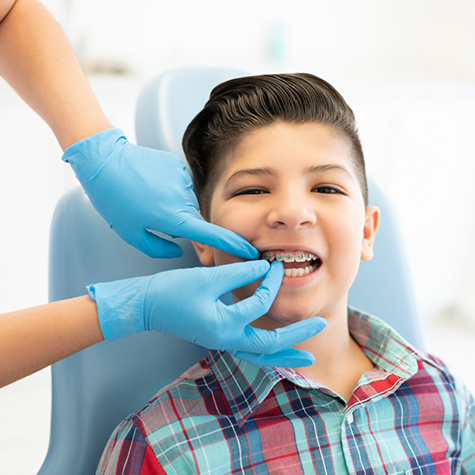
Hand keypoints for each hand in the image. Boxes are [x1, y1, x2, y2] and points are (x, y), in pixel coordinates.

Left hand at [62, 128, 257, 259]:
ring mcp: (182, 179)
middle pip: (193, 218)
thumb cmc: (114, 200)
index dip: (232, 245)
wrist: (104, 161)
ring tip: (145, 198)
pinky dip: (168, 189)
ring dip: (171, 205)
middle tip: (151, 216)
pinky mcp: (178, 166)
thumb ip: (159, 248)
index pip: (212, 235)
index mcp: (174, 218)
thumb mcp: (132, 234)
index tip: (249, 252)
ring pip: (185, 201)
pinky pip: (179, 185)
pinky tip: (148, 185)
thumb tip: (177, 248)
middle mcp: (184, 198)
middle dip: (179, 223)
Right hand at [88, 261, 326, 366]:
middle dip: (298, 336)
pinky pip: (249, 351)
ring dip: (284, 354)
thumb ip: (240, 272)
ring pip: (261, 355)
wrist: (147, 305)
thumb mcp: (210, 277)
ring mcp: (222, 342)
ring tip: (306, 357)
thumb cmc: (173, 291)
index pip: (260, 304)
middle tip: (321, 325)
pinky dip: (266, 352)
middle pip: (270, 344)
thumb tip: (265, 266)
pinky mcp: (219, 338)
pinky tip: (275, 349)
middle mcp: (227, 339)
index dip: (271, 282)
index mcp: (225, 325)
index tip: (277, 266)